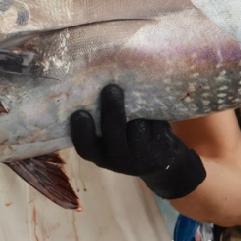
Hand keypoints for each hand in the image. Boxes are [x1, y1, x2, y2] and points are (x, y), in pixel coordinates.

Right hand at [70, 84, 205, 199]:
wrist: (157, 159)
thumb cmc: (125, 137)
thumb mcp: (107, 135)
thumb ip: (99, 116)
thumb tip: (95, 79)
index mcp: (98, 153)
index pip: (84, 146)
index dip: (81, 131)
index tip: (80, 113)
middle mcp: (117, 160)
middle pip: (113, 134)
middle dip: (112, 110)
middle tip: (111, 88)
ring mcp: (140, 158)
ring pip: (138, 126)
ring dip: (138, 111)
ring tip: (139, 100)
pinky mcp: (160, 154)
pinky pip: (156, 127)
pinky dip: (154, 116)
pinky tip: (154, 114)